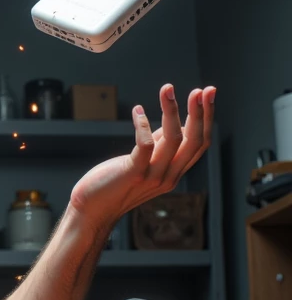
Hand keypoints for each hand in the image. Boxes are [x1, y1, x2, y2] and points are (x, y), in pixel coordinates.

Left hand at [69, 84, 215, 231]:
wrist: (92, 210)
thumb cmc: (115, 183)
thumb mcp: (145, 162)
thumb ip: (160, 145)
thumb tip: (173, 121)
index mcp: (174, 171)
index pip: (200, 143)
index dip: (207, 117)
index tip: (208, 93)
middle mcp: (169, 175)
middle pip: (194, 141)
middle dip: (200, 112)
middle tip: (200, 89)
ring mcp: (152, 176)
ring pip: (174, 139)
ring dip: (173, 111)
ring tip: (167, 89)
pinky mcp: (133, 173)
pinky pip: (145, 146)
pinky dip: (144, 125)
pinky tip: (138, 110)